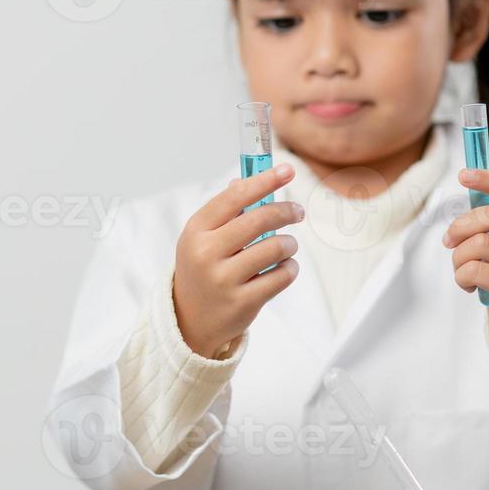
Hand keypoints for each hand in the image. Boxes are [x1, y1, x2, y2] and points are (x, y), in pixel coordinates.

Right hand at [172, 163, 304, 357]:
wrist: (190, 319)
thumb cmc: (202, 269)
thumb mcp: (201, 237)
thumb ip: (225, 210)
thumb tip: (248, 179)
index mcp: (196, 230)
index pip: (235, 196)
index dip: (264, 181)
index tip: (287, 170)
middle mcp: (206, 253)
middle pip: (259, 219)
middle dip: (286, 211)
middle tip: (298, 212)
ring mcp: (223, 280)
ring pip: (275, 248)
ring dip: (290, 244)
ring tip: (288, 246)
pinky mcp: (242, 303)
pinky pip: (281, 276)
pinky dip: (290, 268)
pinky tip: (285, 268)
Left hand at [443, 167, 488, 375]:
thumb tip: (469, 187)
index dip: (488, 180)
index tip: (463, 174)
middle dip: (460, 226)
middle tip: (449, 241)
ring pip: (478, 245)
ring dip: (458, 259)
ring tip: (463, 271)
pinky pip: (473, 270)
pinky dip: (461, 278)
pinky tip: (470, 287)